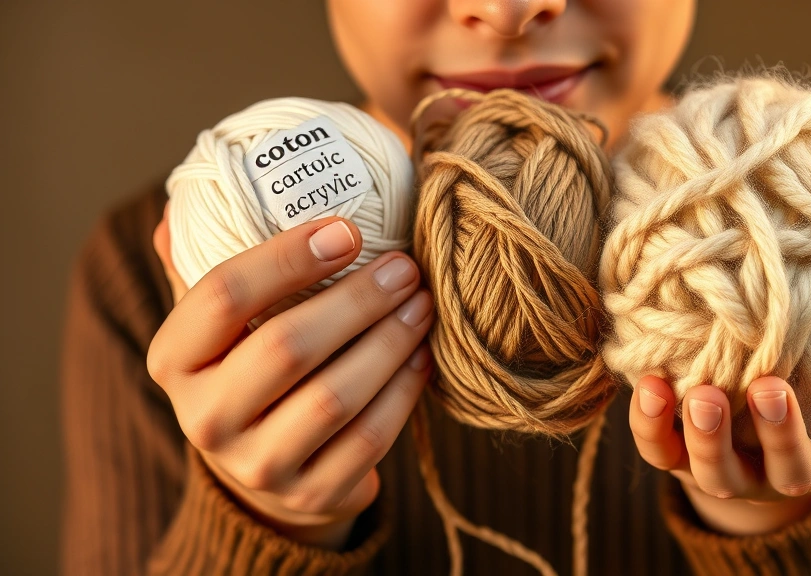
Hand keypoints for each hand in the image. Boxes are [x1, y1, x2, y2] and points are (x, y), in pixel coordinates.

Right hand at [149, 204, 434, 548]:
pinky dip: (404, 392)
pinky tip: (422, 355)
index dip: (286, 258)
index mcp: (173, 360)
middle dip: (357, 301)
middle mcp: (204, 419)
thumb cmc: (248, 365)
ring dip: (389, 343)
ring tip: (421, 304)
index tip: (347, 229)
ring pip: (333, 398)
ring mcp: (256, 466)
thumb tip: (196, 197)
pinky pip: (368, 439)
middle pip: (286, 348)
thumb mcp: (216, 320)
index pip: (222, 296)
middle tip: (405, 267)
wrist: (265, 465)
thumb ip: (205, 260)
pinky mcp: (310, 494)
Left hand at [628, 363, 810, 534]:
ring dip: (710, 436)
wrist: (749, 440)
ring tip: (702, 394)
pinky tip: (649, 383)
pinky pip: (662, 453)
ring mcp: (732, 472)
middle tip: (768, 389)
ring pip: (720, 473)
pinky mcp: (681, 462)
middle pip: (791, 469)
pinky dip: (650, 424)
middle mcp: (788, 471)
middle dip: (780, 432)